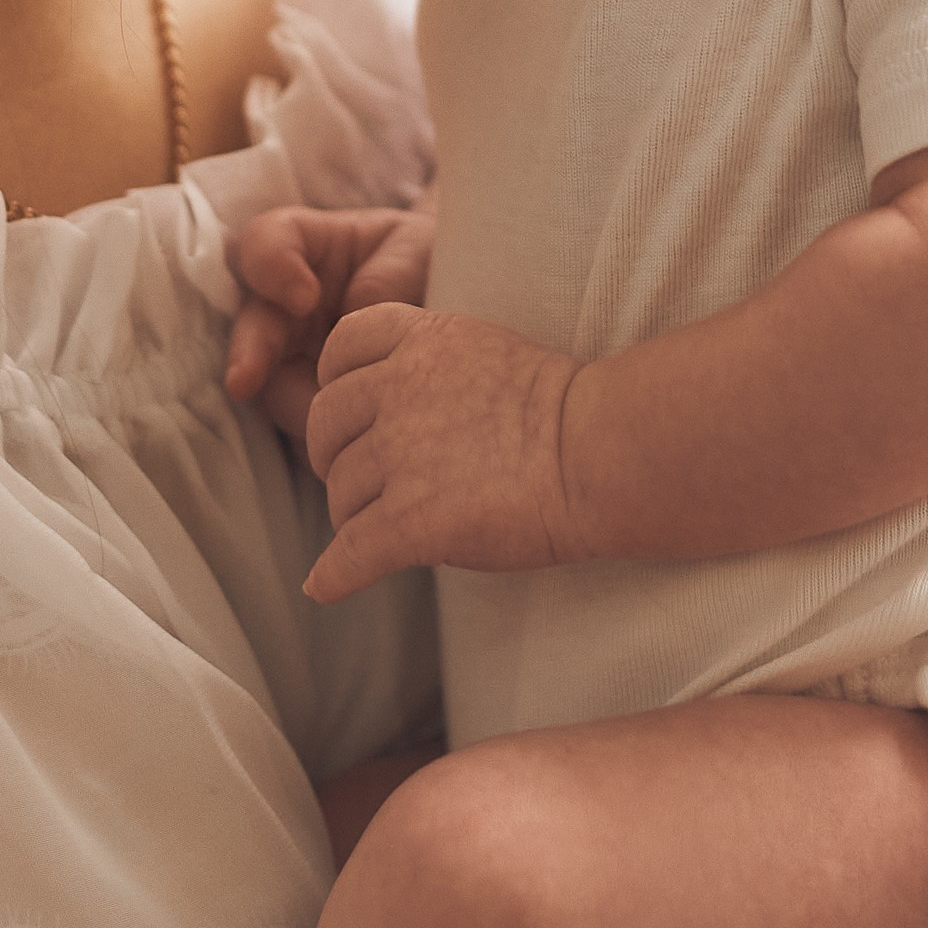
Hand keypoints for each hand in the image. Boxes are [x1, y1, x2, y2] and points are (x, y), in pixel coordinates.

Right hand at [225, 205, 433, 446]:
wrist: (461, 304)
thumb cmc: (430, 261)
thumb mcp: (420, 252)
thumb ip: (386, 279)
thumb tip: (354, 322)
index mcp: (308, 250)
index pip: (265, 244)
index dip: (270, 266)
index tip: (304, 297)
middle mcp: (287, 308)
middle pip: (251, 329)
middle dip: (248, 355)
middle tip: (244, 381)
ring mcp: (294, 362)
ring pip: (272, 392)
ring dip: (302, 408)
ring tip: (356, 417)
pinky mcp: (309, 411)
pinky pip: (304, 434)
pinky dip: (330, 440)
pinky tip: (366, 439)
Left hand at [300, 305, 584, 603]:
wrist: (602, 452)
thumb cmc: (566, 410)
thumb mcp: (488, 350)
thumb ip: (432, 361)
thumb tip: (392, 399)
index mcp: (423, 341)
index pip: (341, 346)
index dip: (336, 381)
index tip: (352, 411)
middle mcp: (399, 389)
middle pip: (325, 423)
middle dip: (336, 453)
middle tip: (364, 480)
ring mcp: (401, 454)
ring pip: (340, 492)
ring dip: (354, 515)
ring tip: (388, 528)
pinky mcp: (410, 520)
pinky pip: (349, 553)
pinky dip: (333, 574)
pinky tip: (327, 586)